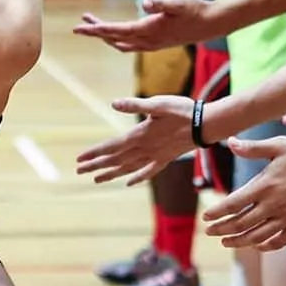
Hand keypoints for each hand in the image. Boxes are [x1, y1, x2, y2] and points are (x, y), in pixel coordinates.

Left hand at [75, 0, 210, 53]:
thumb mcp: (178, 2)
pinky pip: (131, 44)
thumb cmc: (195, 9)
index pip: (116, 30)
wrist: (211, 23)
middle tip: (81, 21)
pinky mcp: (157, 43)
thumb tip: (146, 2)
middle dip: (96, 31)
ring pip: (121, 43)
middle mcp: (148, 40)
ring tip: (94, 23)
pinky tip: (116, 33)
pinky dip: (118, 39)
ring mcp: (152, 44)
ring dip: (106, 35)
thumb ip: (161, 3)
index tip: (79, 28)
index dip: (96, 29)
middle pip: (114, 38)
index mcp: (149, 29)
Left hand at [75, 95, 195, 184]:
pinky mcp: (166, 158)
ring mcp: (155, 156)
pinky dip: (137, 177)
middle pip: (116, 160)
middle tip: (79, 171)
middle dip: (96, 165)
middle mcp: (145, 149)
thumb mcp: (157, 104)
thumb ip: (135, 105)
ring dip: (111, 173)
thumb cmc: (182, 110)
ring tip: (96, 179)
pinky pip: (148, 171)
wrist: (206, 125)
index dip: (95, 153)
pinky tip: (129, 182)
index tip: (79, 160)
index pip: (111, 147)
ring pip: (128, 168)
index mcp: (140, 135)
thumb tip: (114, 104)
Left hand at [206, 135, 285, 249]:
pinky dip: (264, 246)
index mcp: (265, 185)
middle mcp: (273, 206)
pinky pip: (279, 242)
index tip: (206, 217)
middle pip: (240, 224)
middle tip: (210, 232)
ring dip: (238, 241)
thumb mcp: (280, 145)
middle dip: (222, 229)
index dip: (216, 213)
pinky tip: (256, 245)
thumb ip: (253, 148)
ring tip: (227, 241)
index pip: (232, 204)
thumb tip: (230, 142)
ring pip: (256, 237)